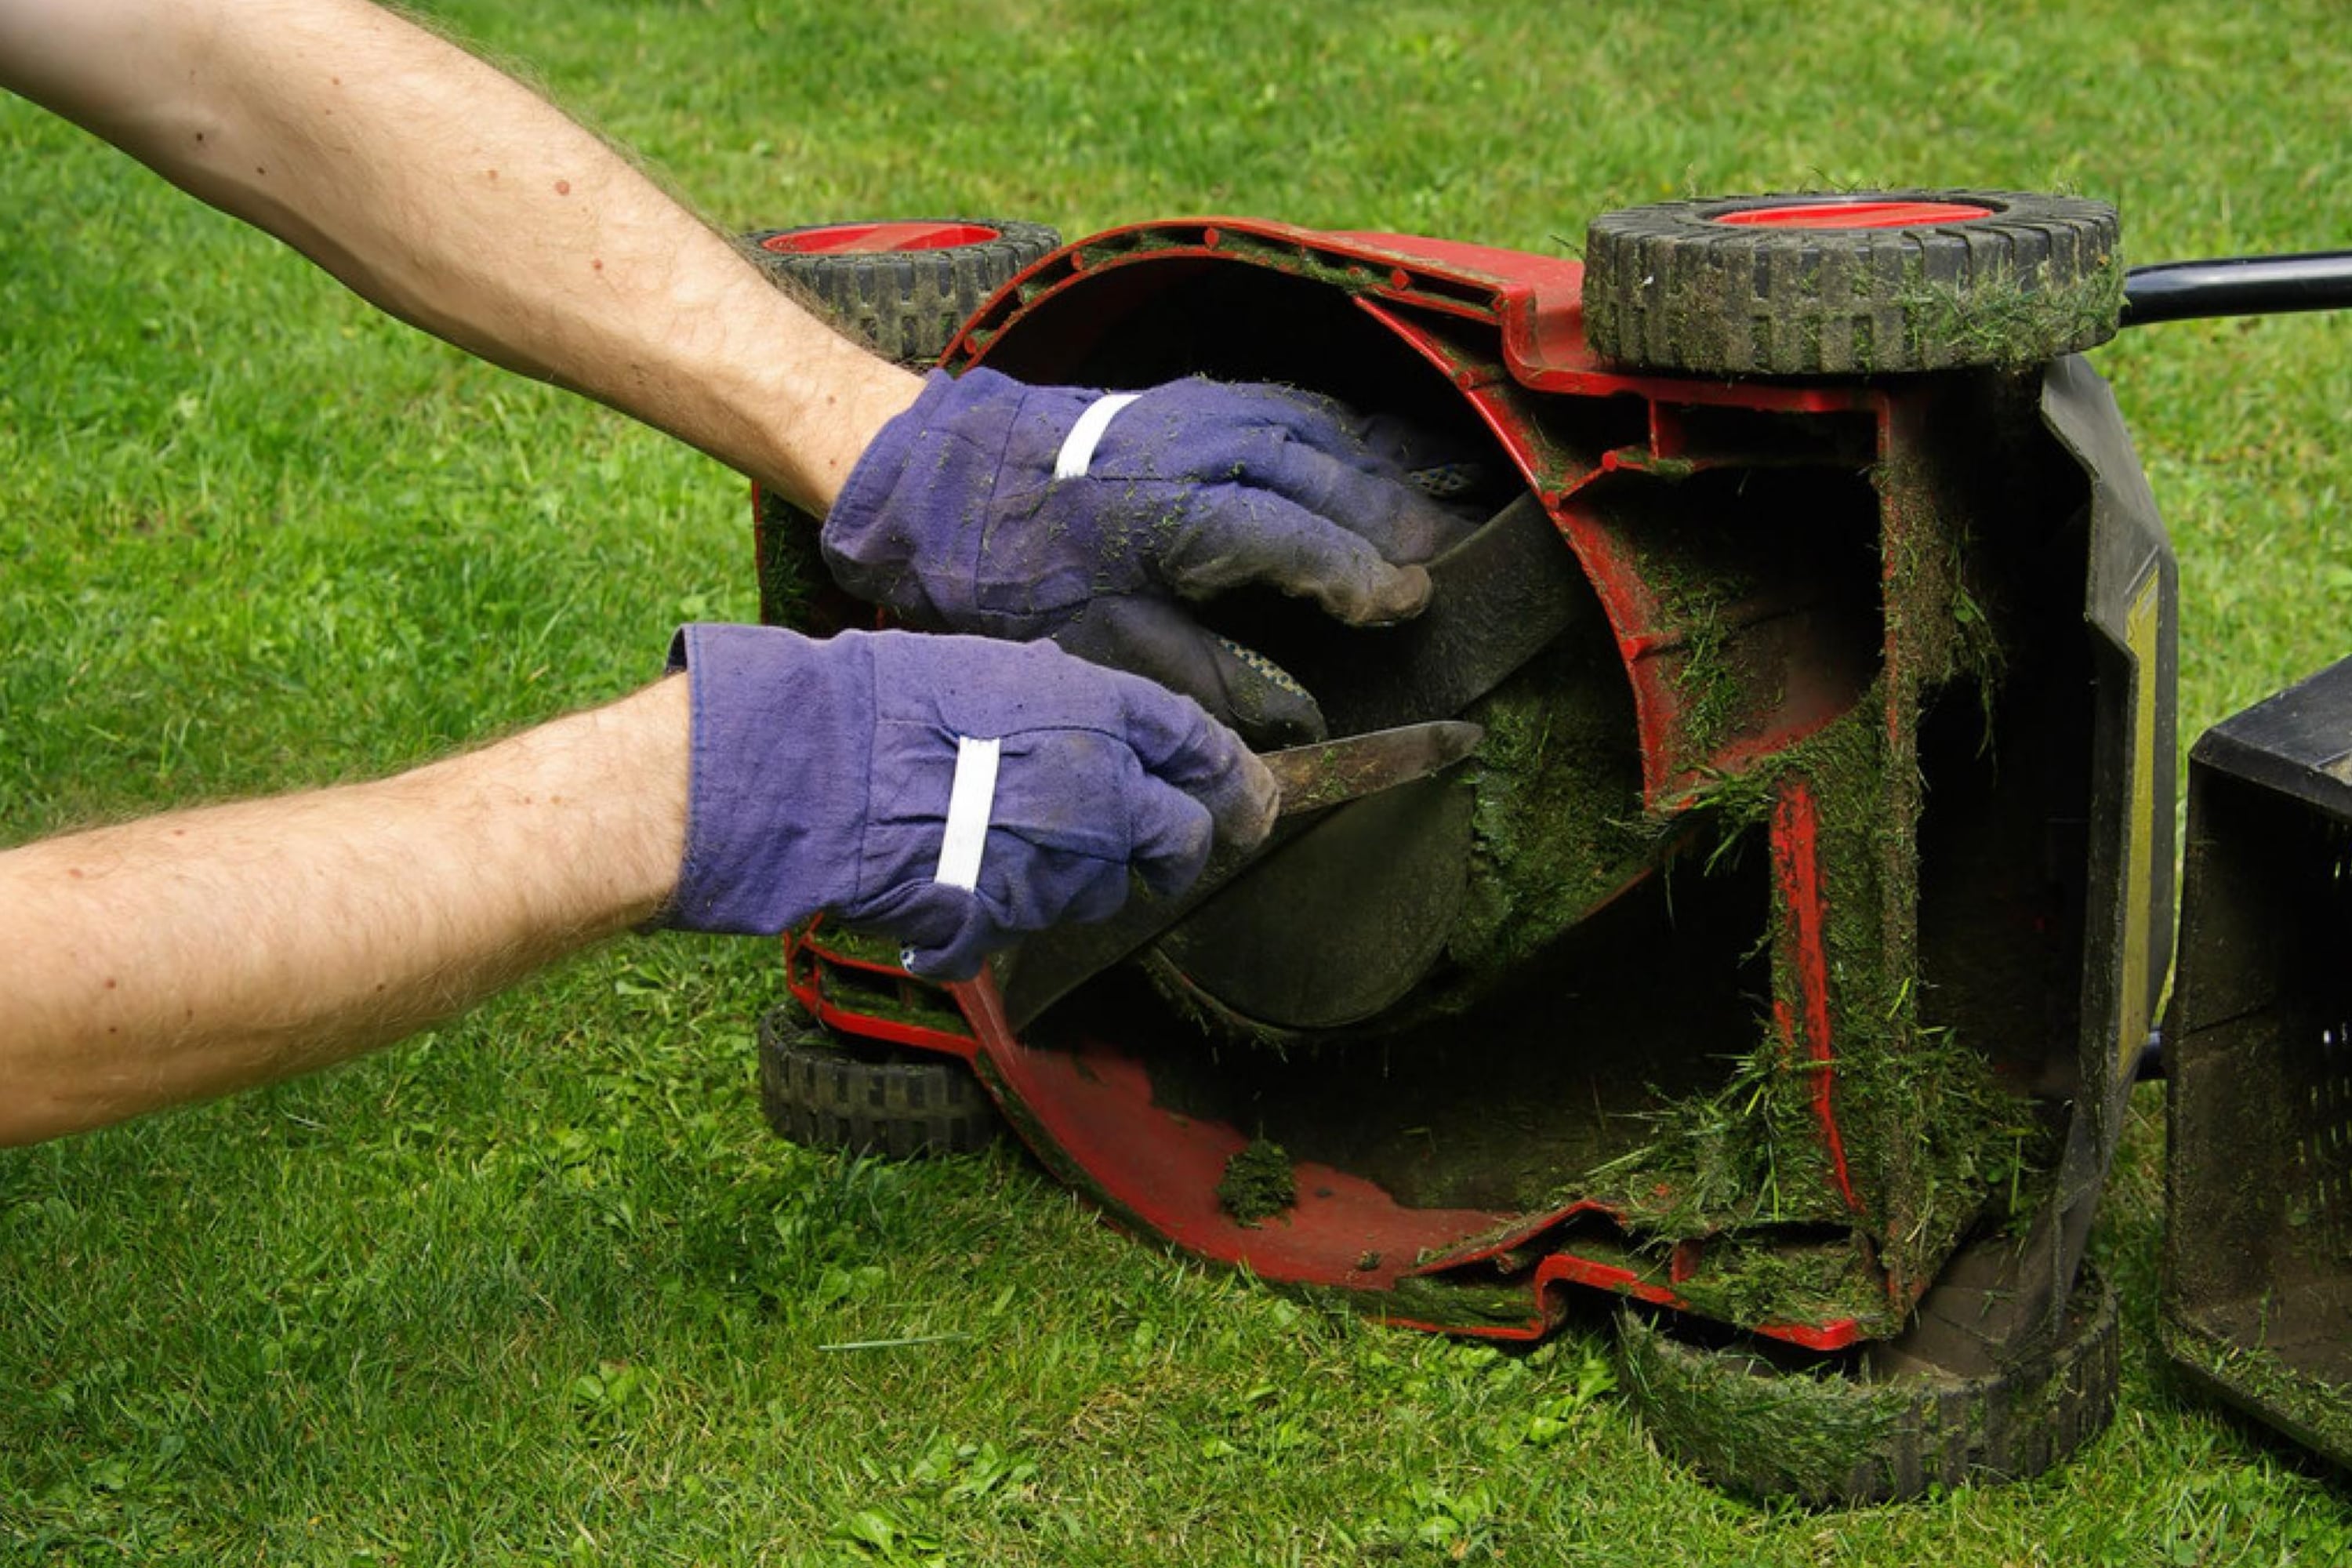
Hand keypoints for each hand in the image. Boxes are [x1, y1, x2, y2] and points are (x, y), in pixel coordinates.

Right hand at [659, 625, 1277, 978]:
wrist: (828, 770)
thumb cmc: (897, 699)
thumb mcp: (995, 666)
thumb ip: (1059, 695)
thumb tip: (1078, 706)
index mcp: (1107, 716)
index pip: (1202, 749)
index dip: (1229, 774)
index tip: (1242, 792)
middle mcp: (1107, 794)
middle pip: (1184, 838)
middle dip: (1181, 847)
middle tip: (1165, 851)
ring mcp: (1065, 866)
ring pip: (1108, 889)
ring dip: (1084, 876)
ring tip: (1018, 847)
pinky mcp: (1015, 921)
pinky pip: (1031, 923)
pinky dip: (1010, 910)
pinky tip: (968, 886)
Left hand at [819, 368, 1474, 744]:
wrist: (921, 474)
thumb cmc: (999, 571)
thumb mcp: (1092, 645)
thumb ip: (1202, 679)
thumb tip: (1288, 728)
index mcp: (1169, 512)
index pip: (1293, 537)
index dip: (1357, 572)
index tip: (1405, 604)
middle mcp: (1188, 448)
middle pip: (1318, 470)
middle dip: (1392, 512)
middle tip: (1447, 552)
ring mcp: (1183, 412)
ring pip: (1306, 427)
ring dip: (1372, 463)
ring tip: (1430, 497)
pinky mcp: (1174, 398)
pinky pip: (1275, 401)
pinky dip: (1330, 425)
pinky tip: (1358, 447)